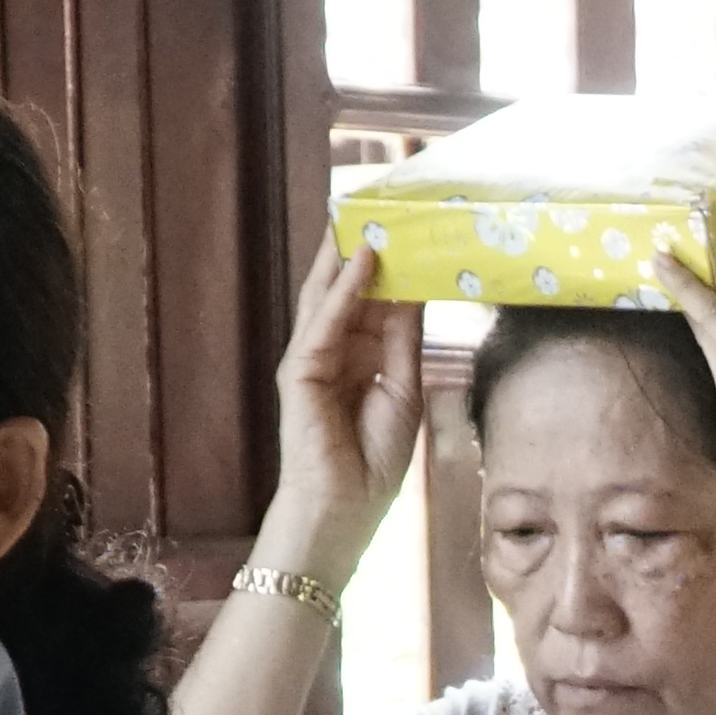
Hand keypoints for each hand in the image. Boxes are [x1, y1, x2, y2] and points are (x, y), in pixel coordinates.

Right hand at [266, 220, 432, 568]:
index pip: (377, 300)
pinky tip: (362, 261)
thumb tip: (414, 290)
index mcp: (362, 356)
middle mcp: (336, 350)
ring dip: (349, 254)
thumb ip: (405, 340)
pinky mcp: (300, 370)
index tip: (414, 228)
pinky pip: (325, 321)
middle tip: (383, 202)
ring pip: (332, 295)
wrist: (345, 511)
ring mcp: (314, 357)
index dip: (395, 266)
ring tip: (367, 212)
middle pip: (351, 289)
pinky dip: (344, 290)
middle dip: (365, 248)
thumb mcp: (405, 390)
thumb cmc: (373, 462)